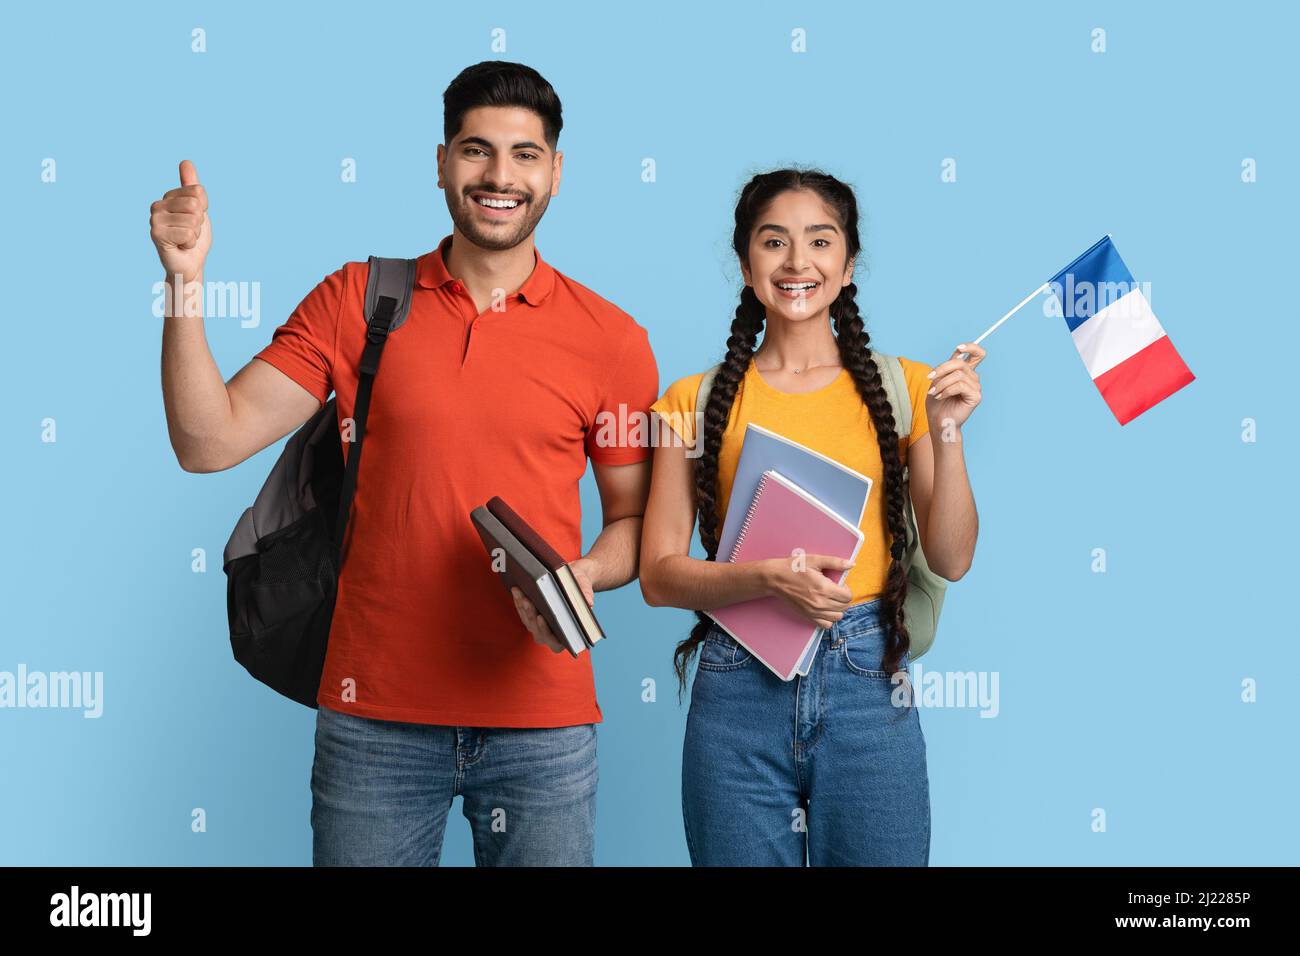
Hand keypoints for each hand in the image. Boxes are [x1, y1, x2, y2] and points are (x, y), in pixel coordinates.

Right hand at [150, 159, 210, 285]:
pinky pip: (188, 233)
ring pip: (193, 220)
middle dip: (199, 223)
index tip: (195, 220)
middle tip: (189, 232)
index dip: (203, 209)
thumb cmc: (194, 238)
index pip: (198, 192)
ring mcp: (154, 219)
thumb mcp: (198, 210)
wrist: (189, 265)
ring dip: (195, 234)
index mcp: (168, 197)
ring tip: (184, 240)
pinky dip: (190, 243)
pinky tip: (180, 246)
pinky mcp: (156, 234)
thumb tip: (185, 161)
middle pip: (195, 205)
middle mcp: (157, 205)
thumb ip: (191, 187)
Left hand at [511, 557, 596, 653]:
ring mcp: (539, 626)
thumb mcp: (585, 588)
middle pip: (537, 630)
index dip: (546, 632)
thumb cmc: (581, 586)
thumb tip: (588, 603)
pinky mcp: (532, 616)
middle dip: (531, 614)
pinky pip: (522, 612)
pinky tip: (517, 590)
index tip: (541, 618)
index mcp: (568, 635)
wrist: (573, 578)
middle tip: (527, 600)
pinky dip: (519, 601)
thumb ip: (587, 596)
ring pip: (527, 620)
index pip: (555, 642)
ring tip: (519, 591)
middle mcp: (551, 634)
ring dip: (522, 606)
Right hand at [762, 553, 853, 628]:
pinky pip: (826, 625)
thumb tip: (851, 564)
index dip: (846, 589)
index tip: (839, 584)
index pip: (848, 596)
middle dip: (843, 598)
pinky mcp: (808, 616)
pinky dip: (829, 619)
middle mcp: (820, 603)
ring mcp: (814, 612)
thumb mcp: (815, 560)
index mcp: (824, 588)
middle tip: (835, 590)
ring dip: (838, 609)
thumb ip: (835, 562)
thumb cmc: (794, 568)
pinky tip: (824, 609)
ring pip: (837, 617)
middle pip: (844, 607)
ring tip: (830, 599)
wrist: (775, 579)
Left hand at [926, 341, 984, 430]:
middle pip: (960, 363)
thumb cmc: (937, 402)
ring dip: (941, 383)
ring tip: (934, 392)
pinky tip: (940, 397)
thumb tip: (957, 353)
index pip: (976, 354)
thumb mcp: (938, 380)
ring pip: (957, 375)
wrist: (938, 421)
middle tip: (929, 377)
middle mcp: (973, 378)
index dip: (971, 347)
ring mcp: (976, 387)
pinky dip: (946, 390)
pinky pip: (960, 386)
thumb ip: (947, 367)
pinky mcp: (976, 396)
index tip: (958, 347)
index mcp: (965, 372)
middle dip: (941, 368)